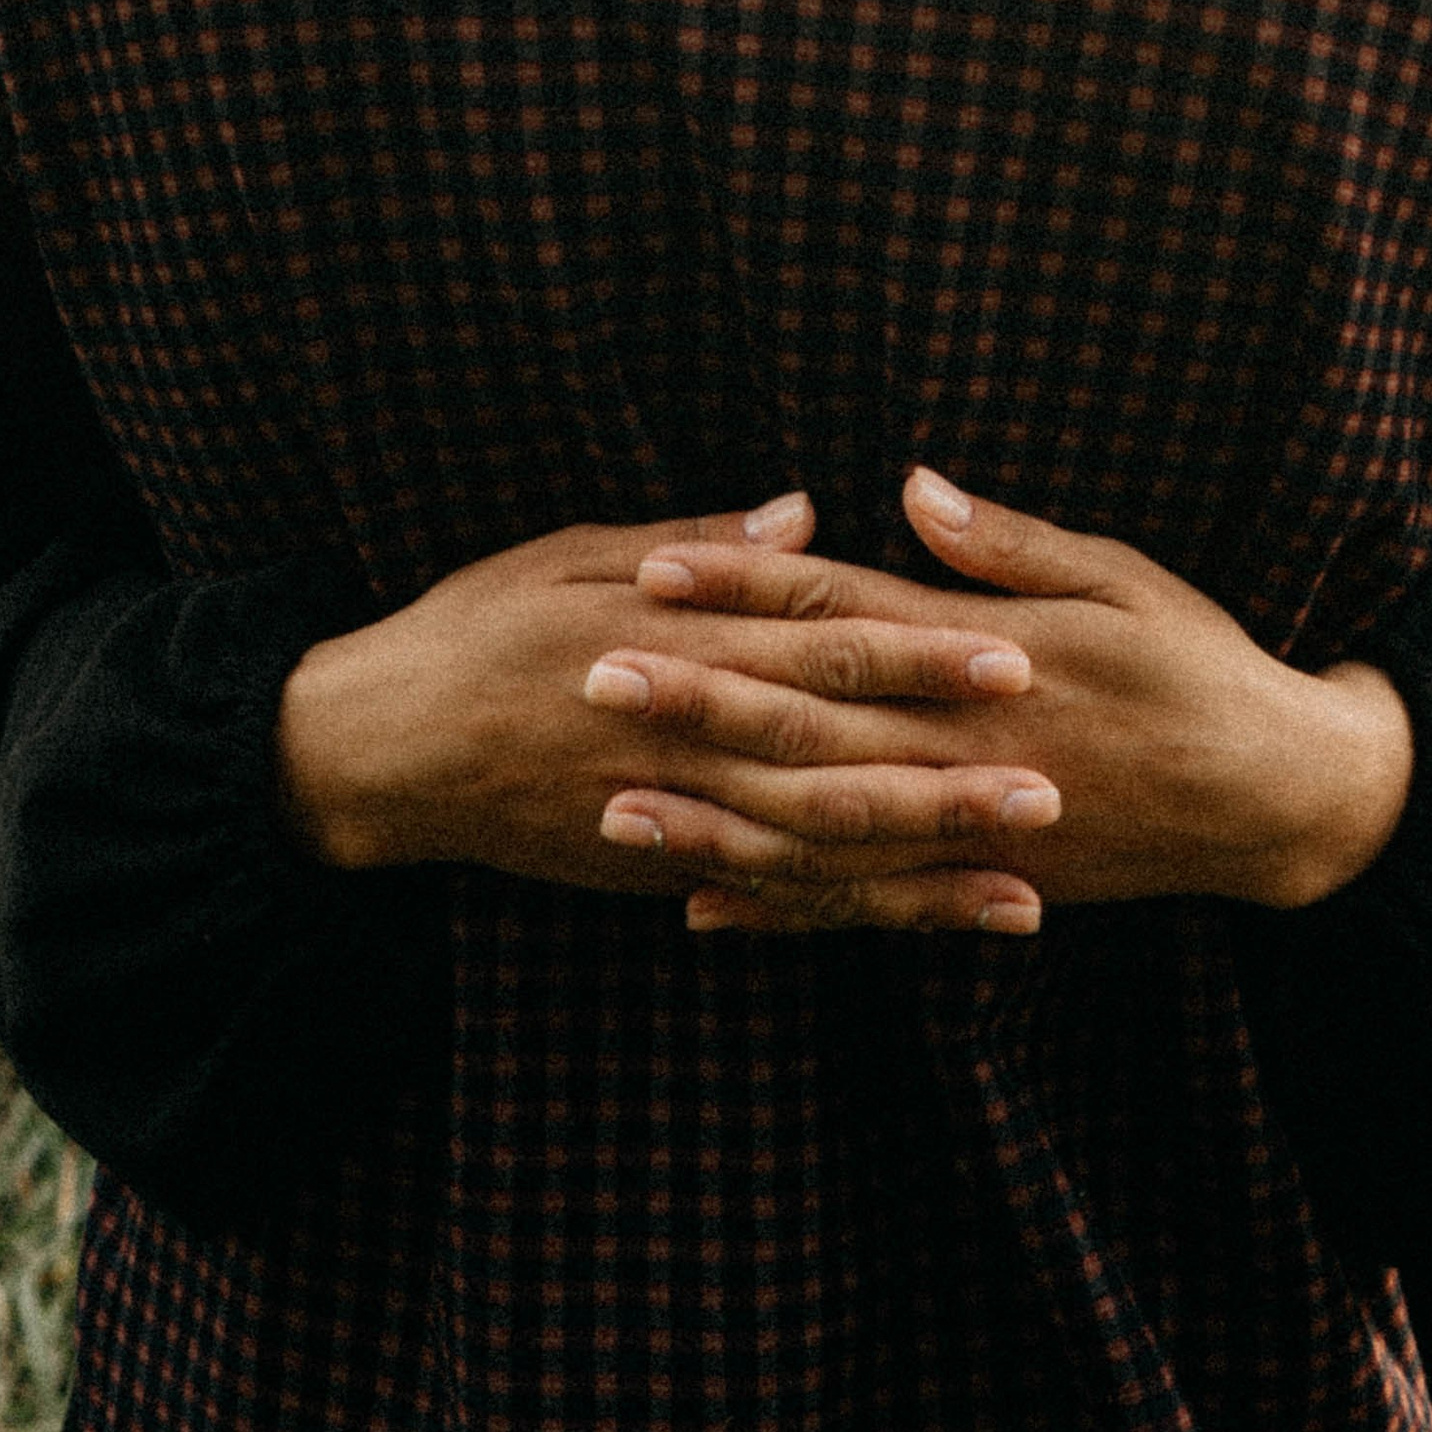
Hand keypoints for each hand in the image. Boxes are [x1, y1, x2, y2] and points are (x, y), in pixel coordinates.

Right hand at [274, 489, 1058, 929]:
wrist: (375, 749)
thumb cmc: (475, 627)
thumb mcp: (570, 550)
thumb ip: (698, 542)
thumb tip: (808, 511)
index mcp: (669, 636)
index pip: (816, 644)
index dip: (915, 655)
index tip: (1009, 653)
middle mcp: (678, 734)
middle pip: (835, 760)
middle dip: (947, 775)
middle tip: (1055, 782)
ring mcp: (668, 815)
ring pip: (813, 849)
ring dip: (922, 866)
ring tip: (1025, 877)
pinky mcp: (655, 868)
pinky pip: (767, 898)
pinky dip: (852, 914)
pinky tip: (926, 920)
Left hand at [603, 469, 1412, 936]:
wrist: (1280, 799)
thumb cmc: (1200, 663)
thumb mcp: (1121, 577)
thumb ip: (1008, 544)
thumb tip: (911, 486)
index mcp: (992, 657)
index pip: (842, 614)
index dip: (745, 589)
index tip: (655, 568)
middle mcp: (966, 747)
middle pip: (806, 722)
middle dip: (693, 700)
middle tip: (587, 679)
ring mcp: (970, 827)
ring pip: (818, 830)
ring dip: (712, 818)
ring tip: (609, 806)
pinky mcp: (981, 883)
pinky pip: (866, 905)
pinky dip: (783, 910)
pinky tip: (702, 905)